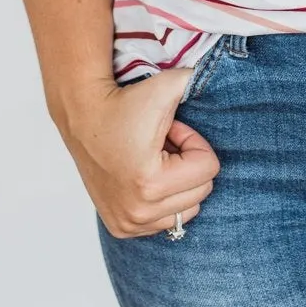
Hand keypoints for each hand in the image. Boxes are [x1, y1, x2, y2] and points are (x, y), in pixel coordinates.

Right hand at [57, 67, 220, 237]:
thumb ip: (199, 80)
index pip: (208, 168)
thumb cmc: (123, 103)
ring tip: (155, 160)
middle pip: (201, 191)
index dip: (193, 142)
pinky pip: (166, 221)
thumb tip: (223, 78)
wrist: (83, 115)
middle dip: (188, 163)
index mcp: (150, 183)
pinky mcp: (121, 228)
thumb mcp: (166, 87)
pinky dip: (163, 199)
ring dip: (179, 182)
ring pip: (187, 210)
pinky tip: (144, 176)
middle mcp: (138, 211)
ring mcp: (129, 223)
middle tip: (163, 143)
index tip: (171, 129)